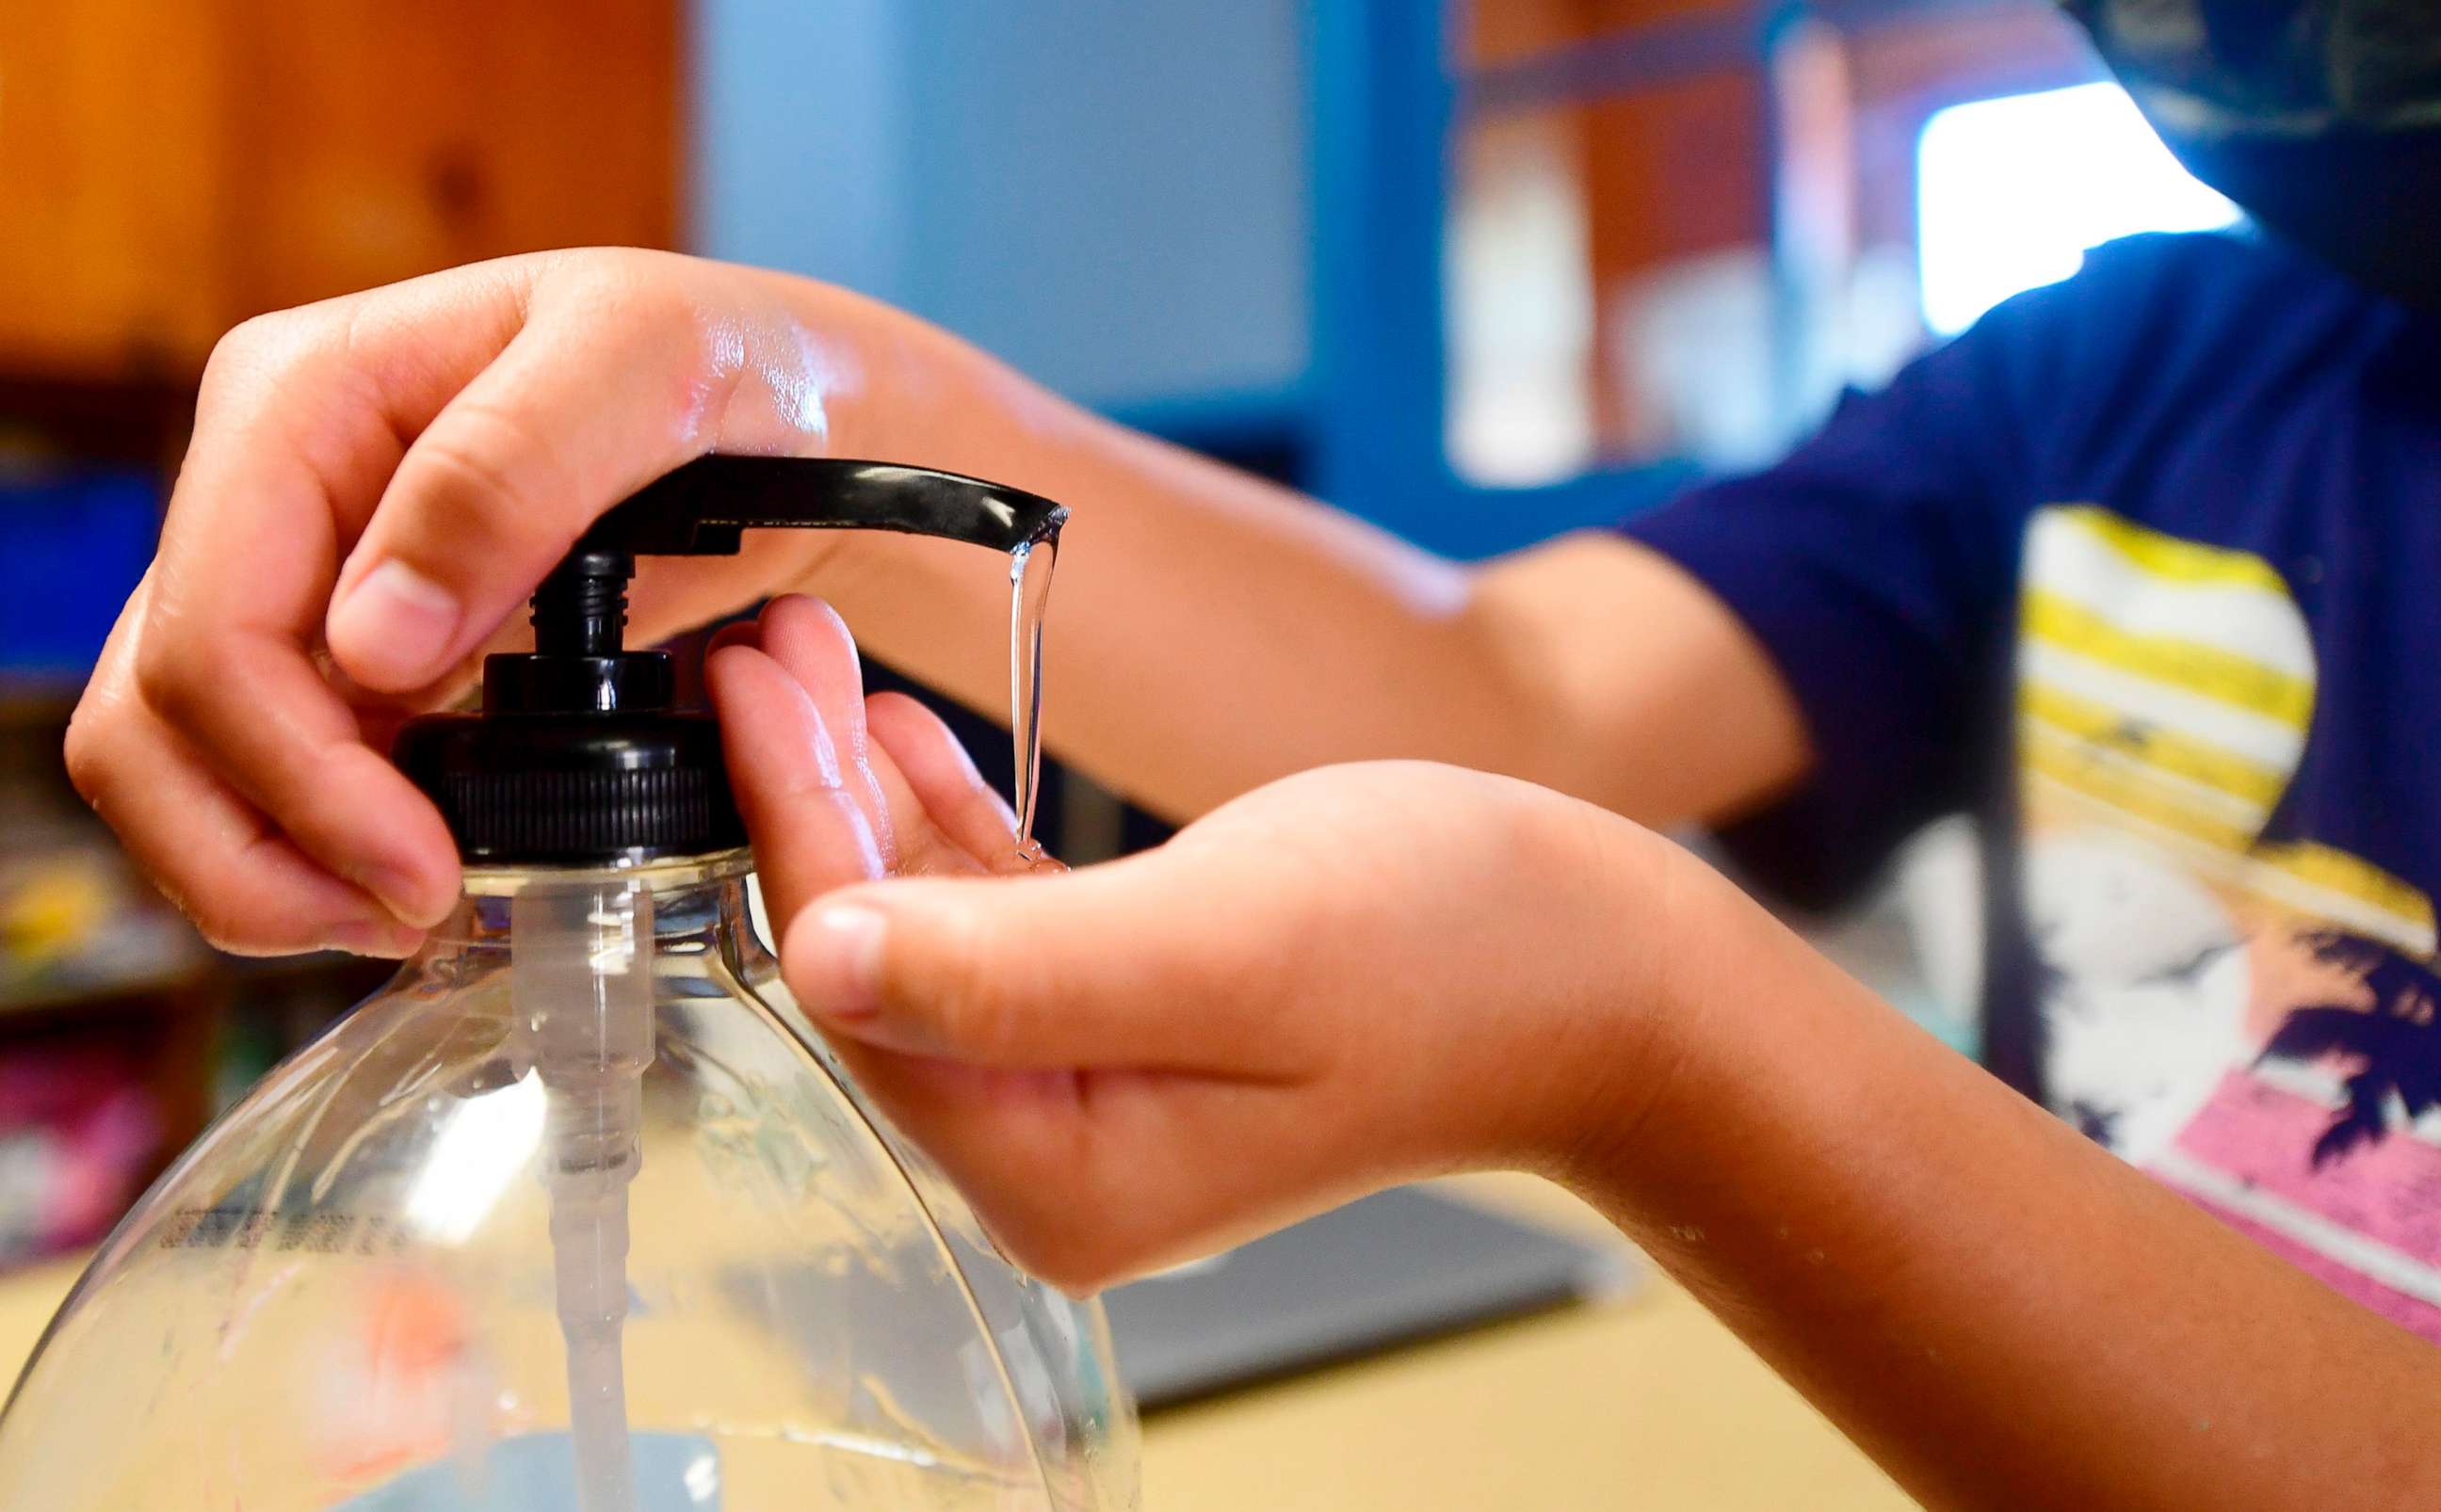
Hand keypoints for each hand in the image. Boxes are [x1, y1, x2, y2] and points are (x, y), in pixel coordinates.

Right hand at [63, 249, 999, 956]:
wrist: (792, 416)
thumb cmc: (729, 365)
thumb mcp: (647, 368)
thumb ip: (508, 474)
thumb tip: (370, 640)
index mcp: (303, 397)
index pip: (217, 626)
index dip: (299, 771)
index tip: (422, 864)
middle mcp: (270, 490)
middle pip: (164, 710)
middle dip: (267, 844)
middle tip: (416, 914)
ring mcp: (301, 576)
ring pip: (182, 759)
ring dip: (269, 869)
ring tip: (410, 917)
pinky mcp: (352, 654)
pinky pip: (267, 777)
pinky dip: (316, 852)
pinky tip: (419, 884)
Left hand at [715, 600, 1691, 1293]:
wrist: (1606, 971)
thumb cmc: (1456, 953)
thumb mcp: (1225, 947)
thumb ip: (1013, 971)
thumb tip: (818, 958)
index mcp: (1063, 1176)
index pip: (872, 994)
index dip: (797, 830)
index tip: (751, 690)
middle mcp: (1058, 1158)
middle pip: (881, 962)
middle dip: (815, 799)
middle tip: (766, 646)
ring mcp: (1093, 1094)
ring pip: (929, 930)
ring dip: (871, 792)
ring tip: (814, 657)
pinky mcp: (1133, 1023)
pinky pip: (1003, 922)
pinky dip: (948, 824)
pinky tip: (904, 734)